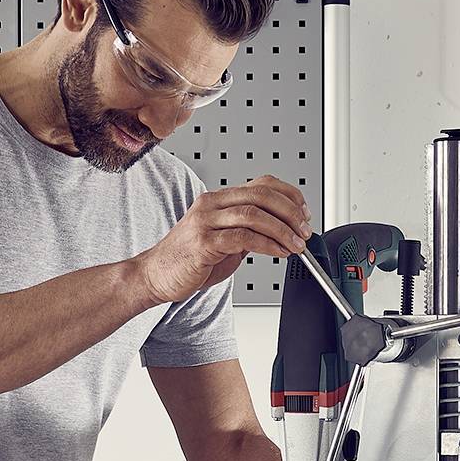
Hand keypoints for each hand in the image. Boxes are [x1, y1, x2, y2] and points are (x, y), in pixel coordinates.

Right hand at [129, 176, 310, 302]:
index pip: (262, 184)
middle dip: (291, 212)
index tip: (304, 213)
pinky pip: (243, 237)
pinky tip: (278, 252)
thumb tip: (280, 230)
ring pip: (254, 214)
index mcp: (218, 199)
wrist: (155, 276)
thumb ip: (247, 230)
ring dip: (282, 230)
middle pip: (262, 195)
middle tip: (304, 230)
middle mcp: (211, 204)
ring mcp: (205, 222)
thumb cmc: (187, 260)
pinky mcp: (203, 242)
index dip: (290, 196)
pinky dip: (267, 244)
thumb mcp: (224, 240)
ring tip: (296, 245)